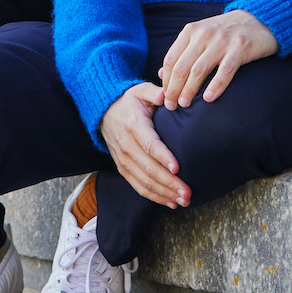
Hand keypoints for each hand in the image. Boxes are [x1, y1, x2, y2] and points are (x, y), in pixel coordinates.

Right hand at [100, 83, 190, 208]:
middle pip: (149, 169)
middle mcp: (127, 146)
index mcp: (134, 126)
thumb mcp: (140, 90)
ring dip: (164, 193)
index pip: (149, 145)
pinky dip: (154, 196)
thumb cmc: (129, 101)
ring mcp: (123, 160)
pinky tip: (170, 202)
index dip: (163, 157)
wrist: (104, 112)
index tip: (178, 168)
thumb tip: (168, 94)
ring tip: (183, 200)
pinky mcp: (123, 168)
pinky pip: (138, 186)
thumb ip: (155, 92)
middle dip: (169, 183)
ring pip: (144, 182)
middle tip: (187, 192)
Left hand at [160, 9, 277, 109]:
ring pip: (199, 70)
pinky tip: (208, 99)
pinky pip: (225, 70)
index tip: (165, 97)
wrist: (257, 19)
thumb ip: (182, 53)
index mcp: (191, 31)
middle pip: (181, 67)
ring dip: (189, 90)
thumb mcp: (200, 37)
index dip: (166, 81)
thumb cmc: (225, 33)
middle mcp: (204, 34)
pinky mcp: (240, 48)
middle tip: (172, 106)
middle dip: (174, 89)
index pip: (171, 59)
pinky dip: (215, 86)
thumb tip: (161, 74)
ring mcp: (222, 40)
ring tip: (185, 105)